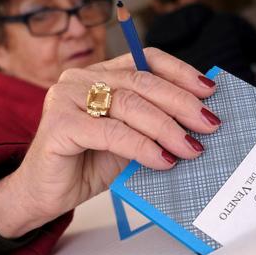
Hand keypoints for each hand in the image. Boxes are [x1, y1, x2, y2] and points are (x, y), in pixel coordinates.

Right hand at [0, 48, 220, 236]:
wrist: (46, 194)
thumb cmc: (88, 164)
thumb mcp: (129, 140)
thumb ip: (153, 125)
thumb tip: (199, 123)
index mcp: (100, 74)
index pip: (146, 60)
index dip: (180, 72)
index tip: (209, 90)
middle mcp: (81, 79)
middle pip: (141, 82)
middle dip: (181, 103)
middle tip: (209, 123)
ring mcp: (66, 98)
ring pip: (129, 105)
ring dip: (166, 127)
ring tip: (191, 147)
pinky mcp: (59, 125)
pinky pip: (111, 132)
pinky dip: (141, 146)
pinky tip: (162, 160)